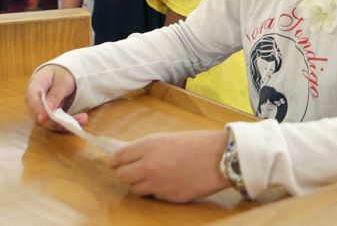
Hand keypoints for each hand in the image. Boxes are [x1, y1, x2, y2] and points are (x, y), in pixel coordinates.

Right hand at [24, 64, 86, 130]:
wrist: (60, 76)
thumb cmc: (59, 75)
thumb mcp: (62, 81)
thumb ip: (55, 94)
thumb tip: (49, 109)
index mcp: (34, 87)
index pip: (31, 100)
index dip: (37, 110)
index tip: (44, 118)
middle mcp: (34, 102)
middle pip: (39, 116)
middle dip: (56, 121)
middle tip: (74, 121)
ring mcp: (40, 111)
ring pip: (49, 123)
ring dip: (65, 125)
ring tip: (83, 118)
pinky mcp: (49, 117)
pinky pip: (56, 123)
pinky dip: (68, 124)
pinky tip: (81, 120)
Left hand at [109, 130, 229, 201]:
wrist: (221, 157)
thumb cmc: (198, 142)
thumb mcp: (168, 137)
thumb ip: (148, 148)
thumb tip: (130, 156)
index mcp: (149, 146)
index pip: (119, 157)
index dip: (115, 160)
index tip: (114, 162)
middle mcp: (149, 166)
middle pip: (122, 176)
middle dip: (125, 173)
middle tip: (132, 170)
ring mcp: (158, 184)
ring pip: (135, 189)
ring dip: (139, 183)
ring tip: (151, 176)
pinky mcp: (168, 197)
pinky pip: (154, 196)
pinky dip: (156, 190)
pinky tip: (167, 181)